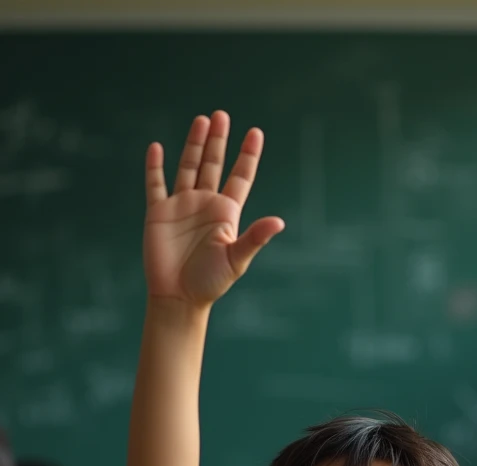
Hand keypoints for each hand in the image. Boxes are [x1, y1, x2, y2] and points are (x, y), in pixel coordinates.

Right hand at [143, 110, 284, 306]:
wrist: (179, 298)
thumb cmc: (211, 283)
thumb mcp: (236, 259)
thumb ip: (255, 238)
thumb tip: (279, 222)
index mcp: (226, 213)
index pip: (240, 177)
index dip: (248, 155)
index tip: (255, 132)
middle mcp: (205, 204)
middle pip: (213, 164)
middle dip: (218, 141)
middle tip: (222, 115)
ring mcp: (182, 206)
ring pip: (188, 167)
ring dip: (194, 145)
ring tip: (202, 121)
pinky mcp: (159, 213)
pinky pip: (156, 184)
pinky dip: (155, 166)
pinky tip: (157, 147)